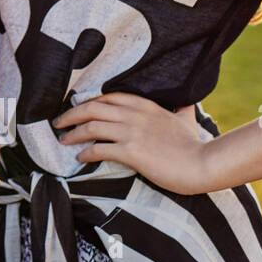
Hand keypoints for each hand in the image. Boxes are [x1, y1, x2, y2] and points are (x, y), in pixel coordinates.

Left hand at [54, 92, 212, 194]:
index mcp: (144, 105)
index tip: (76, 108)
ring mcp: (132, 133)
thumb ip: (182, 108)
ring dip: (73, 133)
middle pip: (92, 108)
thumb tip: (188, 101)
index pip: (107, 96)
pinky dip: (85, 153)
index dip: (87, 102)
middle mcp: (134, 115)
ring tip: (63, 140)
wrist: (203, 165)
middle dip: (71, 115)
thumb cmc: (194, 145)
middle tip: (58, 123)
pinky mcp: (131, 152)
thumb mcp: (186, 120)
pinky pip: (99, 149)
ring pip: (91, 127)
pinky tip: (79, 158)